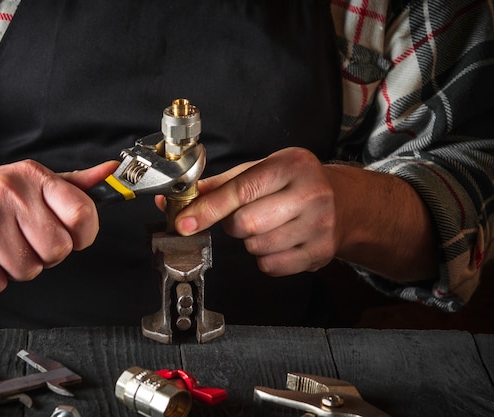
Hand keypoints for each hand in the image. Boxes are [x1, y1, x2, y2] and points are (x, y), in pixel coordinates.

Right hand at [0, 156, 117, 293]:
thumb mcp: (24, 182)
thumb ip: (70, 184)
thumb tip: (109, 173)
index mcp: (32, 175)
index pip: (84, 214)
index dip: (81, 236)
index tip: (67, 236)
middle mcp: (10, 191)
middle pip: (58, 251)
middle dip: (42, 256)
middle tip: (17, 241)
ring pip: (28, 271)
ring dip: (11, 268)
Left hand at [174, 148, 339, 275]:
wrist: (346, 204)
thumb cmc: (296, 184)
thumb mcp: (262, 171)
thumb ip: (222, 185)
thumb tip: (182, 200)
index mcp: (291, 165)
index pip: (241, 190)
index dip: (208, 209)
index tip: (184, 222)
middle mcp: (310, 193)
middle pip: (245, 223)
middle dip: (233, 224)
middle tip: (244, 215)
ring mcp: (319, 225)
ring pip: (256, 247)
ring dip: (250, 241)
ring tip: (268, 225)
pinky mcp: (320, 252)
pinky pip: (271, 266)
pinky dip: (265, 258)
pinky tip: (279, 241)